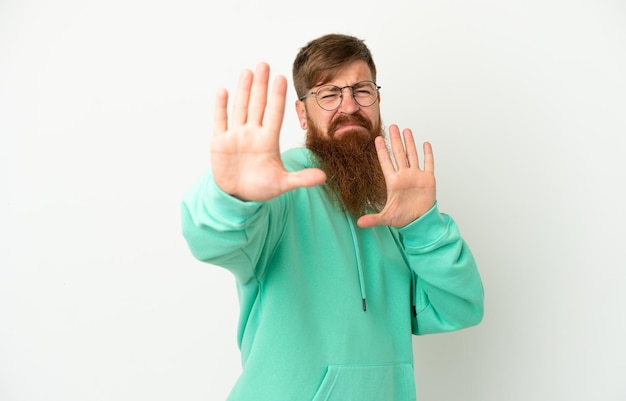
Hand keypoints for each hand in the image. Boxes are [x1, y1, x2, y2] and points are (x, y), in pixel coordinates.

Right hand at [211, 62, 325, 200]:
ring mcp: (236, 136)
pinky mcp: (219, 142)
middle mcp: (253, 134)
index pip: (275, 114)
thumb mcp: (282, 184)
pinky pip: (220, 121)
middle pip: (257, 105)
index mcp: (268, 141)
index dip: (277, 96)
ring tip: (248, 71)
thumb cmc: (261, 188)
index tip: (281, 77)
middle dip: (260, 85)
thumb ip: (301, 179)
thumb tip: (323, 177)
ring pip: (241, 108)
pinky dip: (221, 107)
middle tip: (264, 64)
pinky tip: (224, 91)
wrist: (238, 197)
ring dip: (243, 90)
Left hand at [357, 124, 435, 227]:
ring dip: (409, 143)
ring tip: (405, 130)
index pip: (386, 162)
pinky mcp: (428, 179)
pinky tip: (425, 143)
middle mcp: (404, 176)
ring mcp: (416, 176)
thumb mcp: (386, 218)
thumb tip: (359, 224)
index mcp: (393, 182)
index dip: (382, 151)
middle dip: (395, 140)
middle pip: (399, 154)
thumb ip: (373, 219)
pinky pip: (428, 163)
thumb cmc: (402, 218)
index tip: (377, 138)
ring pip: (412, 155)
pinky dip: (427, 154)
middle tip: (392, 126)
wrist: (419, 222)